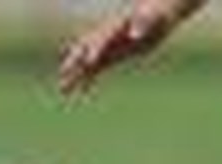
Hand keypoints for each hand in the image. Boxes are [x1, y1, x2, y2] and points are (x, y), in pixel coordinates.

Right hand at [59, 0, 196, 93]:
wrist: (158, 13)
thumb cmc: (156, 14)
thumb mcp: (152, 18)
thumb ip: (142, 24)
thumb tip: (134, 35)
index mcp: (115, 27)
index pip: (101, 39)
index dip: (95, 51)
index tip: (88, 64)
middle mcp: (107, 37)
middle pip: (86, 50)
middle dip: (75, 63)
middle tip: (64, 76)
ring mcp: (109, 47)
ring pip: (88, 62)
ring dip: (76, 75)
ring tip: (63, 90)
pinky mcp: (114, 55)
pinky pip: (99, 68)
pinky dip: (90, 78)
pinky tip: (83, 90)